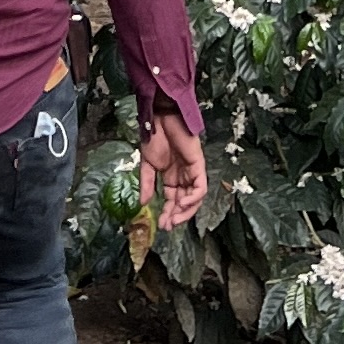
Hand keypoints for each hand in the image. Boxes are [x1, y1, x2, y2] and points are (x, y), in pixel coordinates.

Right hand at [140, 111, 206, 229]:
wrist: (160, 117)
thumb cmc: (155, 136)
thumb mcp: (147, 164)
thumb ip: (147, 184)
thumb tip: (143, 203)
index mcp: (171, 177)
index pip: (172, 200)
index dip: (168, 213)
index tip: (160, 225)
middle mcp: (183, 176)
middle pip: (184, 202)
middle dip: (176, 216)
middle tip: (167, 226)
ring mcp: (192, 171)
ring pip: (194, 198)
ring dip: (185, 211)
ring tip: (174, 219)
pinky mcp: (199, 165)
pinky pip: (200, 187)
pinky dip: (194, 198)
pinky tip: (183, 203)